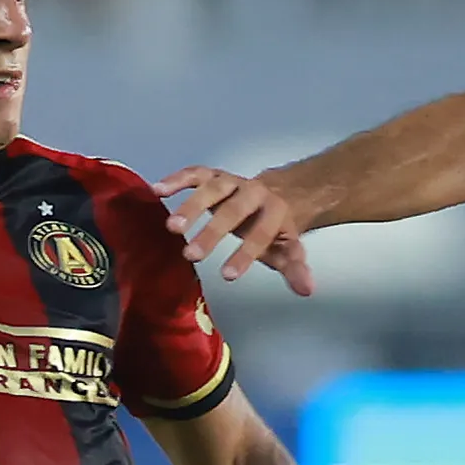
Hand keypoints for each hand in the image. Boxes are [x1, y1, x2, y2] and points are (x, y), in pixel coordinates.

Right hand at [159, 166, 319, 293]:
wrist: (276, 191)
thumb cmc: (274, 229)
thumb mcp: (287, 249)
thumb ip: (295, 269)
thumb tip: (307, 290)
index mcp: (275, 211)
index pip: (261, 233)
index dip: (245, 254)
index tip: (227, 276)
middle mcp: (253, 192)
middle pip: (233, 210)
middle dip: (212, 232)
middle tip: (191, 255)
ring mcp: (231, 181)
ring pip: (211, 190)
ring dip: (191, 207)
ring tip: (172, 228)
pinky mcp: (213, 175)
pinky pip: (194, 174)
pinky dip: (176, 180)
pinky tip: (157, 191)